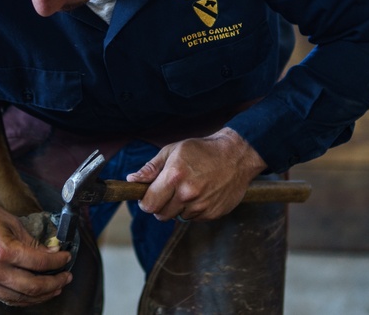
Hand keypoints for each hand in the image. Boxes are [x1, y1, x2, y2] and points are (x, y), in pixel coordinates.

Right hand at [0, 191, 72, 305]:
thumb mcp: (10, 221)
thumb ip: (31, 241)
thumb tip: (51, 253)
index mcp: (3, 251)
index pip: (39, 263)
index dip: (58, 262)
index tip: (67, 257)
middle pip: (32, 287)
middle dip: (54, 283)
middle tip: (66, 277)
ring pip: (20, 298)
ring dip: (41, 296)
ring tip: (55, 288)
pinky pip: (6, 298)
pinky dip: (23, 298)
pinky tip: (34, 293)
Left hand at [126, 127, 266, 221]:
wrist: (236, 155)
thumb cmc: (202, 150)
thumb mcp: (173, 151)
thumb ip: (151, 168)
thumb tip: (132, 180)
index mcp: (174, 176)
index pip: (148, 204)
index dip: (145, 202)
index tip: (147, 197)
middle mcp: (187, 193)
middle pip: (160, 215)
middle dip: (160, 205)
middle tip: (169, 191)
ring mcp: (201, 205)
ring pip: (177, 217)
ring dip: (178, 207)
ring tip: (189, 189)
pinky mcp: (213, 213)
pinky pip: (194, 218)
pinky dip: (194, 210)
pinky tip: (202, 193)